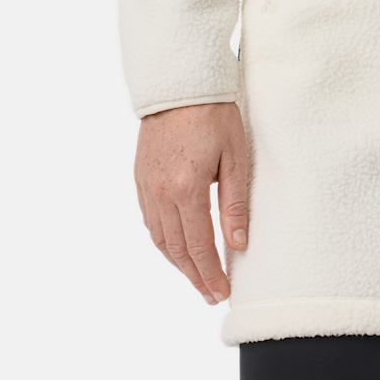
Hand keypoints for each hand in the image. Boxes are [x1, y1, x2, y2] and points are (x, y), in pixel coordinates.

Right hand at [134, 101, 249, 304]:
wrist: (180, 83)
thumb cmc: (214, 114)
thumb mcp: (235, 155)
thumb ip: (235, 203)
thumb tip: (238, 244)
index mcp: (186, 189)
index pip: (199, 246)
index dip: (210, 274)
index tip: (221, 293)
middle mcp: (160, 193)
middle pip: (177, 249)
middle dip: (195, 276)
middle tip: (210, 295)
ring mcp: (147, 186)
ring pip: (159, 238)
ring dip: (177, 262)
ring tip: (196, 277)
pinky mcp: (140, 177)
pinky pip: (150, 220)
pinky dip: (163, 240)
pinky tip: (176, 246)